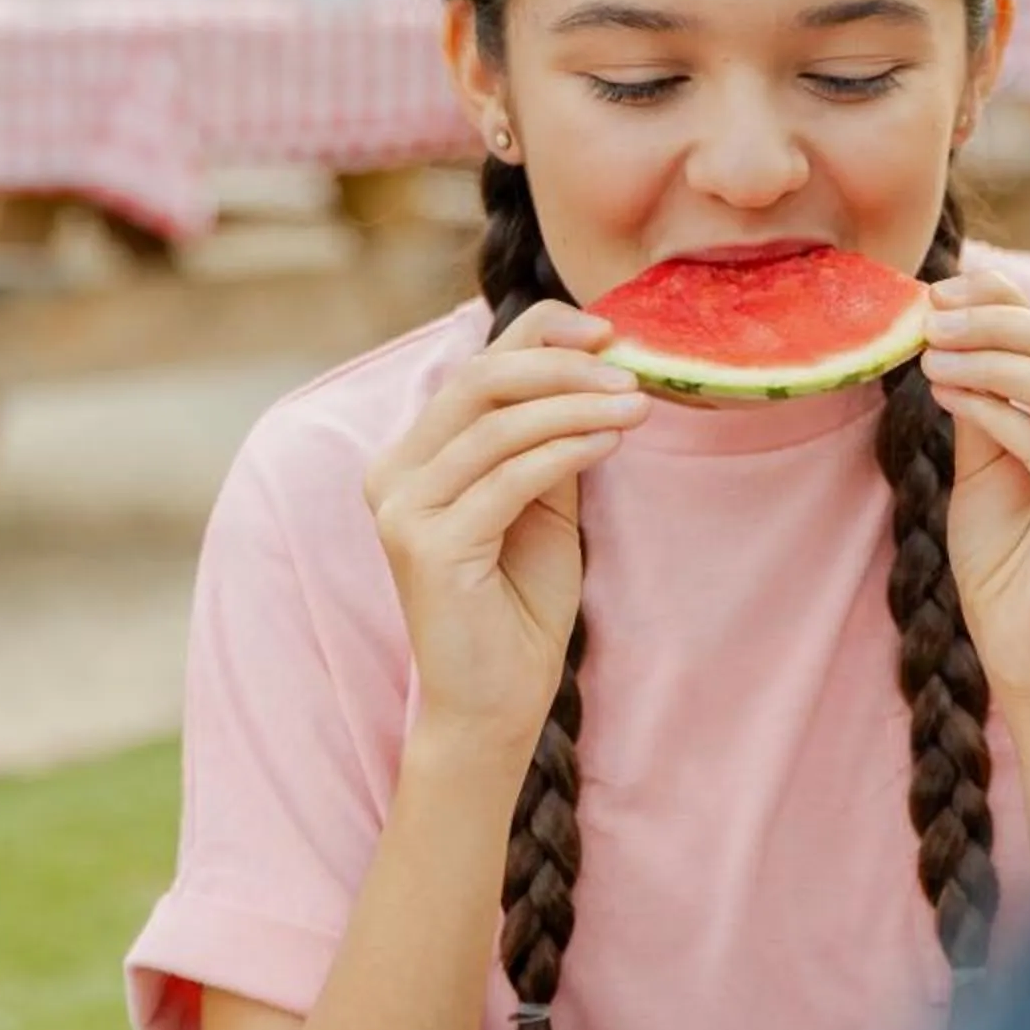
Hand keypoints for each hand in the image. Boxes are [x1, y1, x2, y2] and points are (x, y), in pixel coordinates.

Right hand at [364, 302, 646, 762]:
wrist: (498, 700)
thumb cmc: (521, 598)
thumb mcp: (542, 496)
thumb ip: (549, 432)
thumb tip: (596, 358)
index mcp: (414, 452)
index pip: (476, 364)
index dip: (540, 333)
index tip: (607, 330)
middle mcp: (394, 472)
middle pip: (480, 380)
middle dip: (562, 365)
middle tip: (628, 373)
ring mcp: (402, 509)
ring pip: (496, 425)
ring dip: (575, 406)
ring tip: (635, 408)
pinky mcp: (426, 547)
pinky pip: (507, 478)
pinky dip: (565, 451)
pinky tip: (609, 444)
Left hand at [923, 273, 1029, 708]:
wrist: (1027, 652)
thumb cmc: (1008, 558)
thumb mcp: (984, 461)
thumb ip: (981, 398)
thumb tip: (944, 327)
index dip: (1005, 299)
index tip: (940, 290)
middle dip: (995, 321)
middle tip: (932, 317)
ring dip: (992, 359)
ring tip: (932, 354)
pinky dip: (996, 411)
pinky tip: (949, 398)